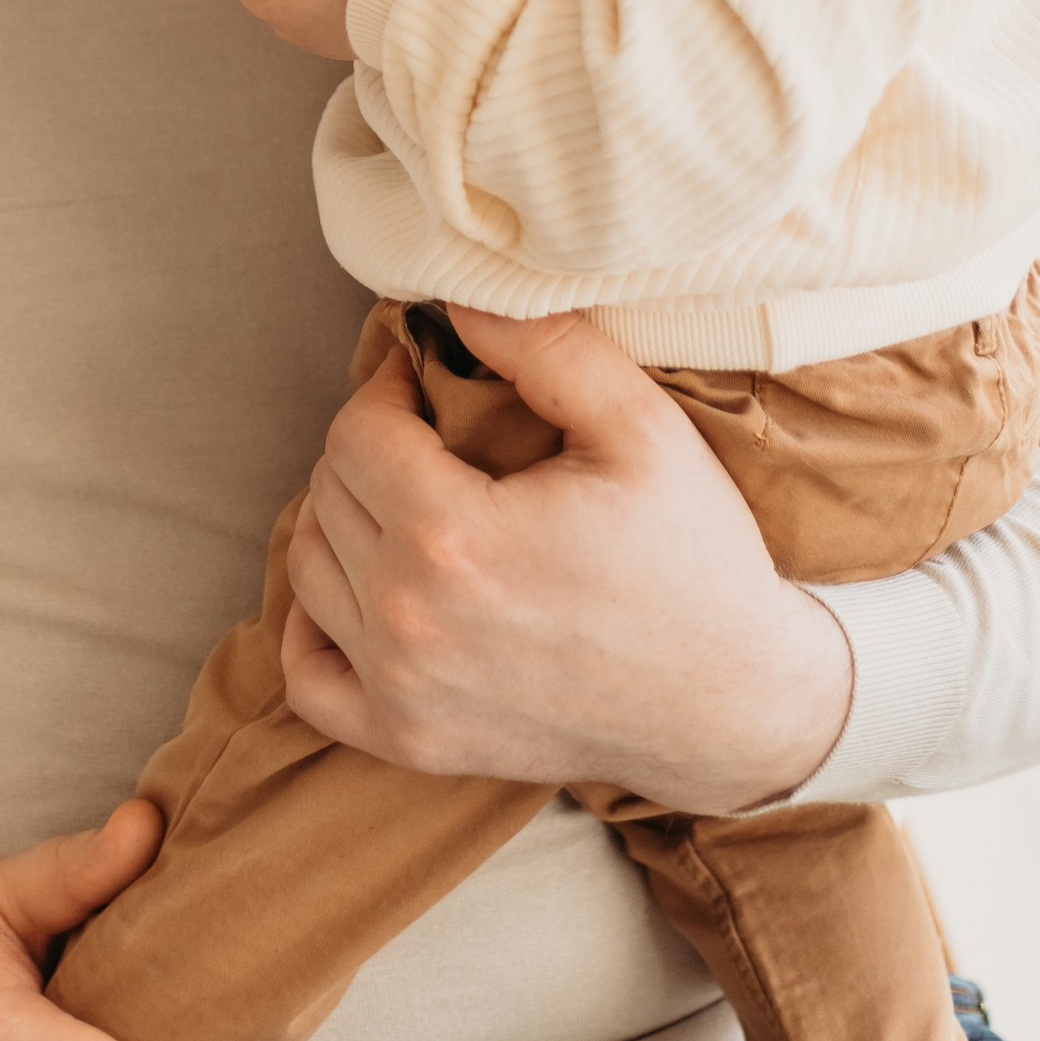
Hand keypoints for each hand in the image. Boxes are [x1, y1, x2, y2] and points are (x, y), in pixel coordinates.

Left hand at [279, 308, 855, 811]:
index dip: (389, 390)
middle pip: (328, 494)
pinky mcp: (410, 742)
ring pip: (307, 572)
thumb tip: (453, 298)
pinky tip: (365, 589)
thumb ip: (544, 346)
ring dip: (342, 521)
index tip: (430, 383)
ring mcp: (401, 693)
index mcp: (453, 538)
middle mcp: (408, 622)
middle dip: (371, 447)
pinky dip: (314, 629)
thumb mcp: (642, 428)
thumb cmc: (694, 561)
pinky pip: (306, 678)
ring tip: (405, 497)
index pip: (356, 433)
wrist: (732, 705)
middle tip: (431, 434)